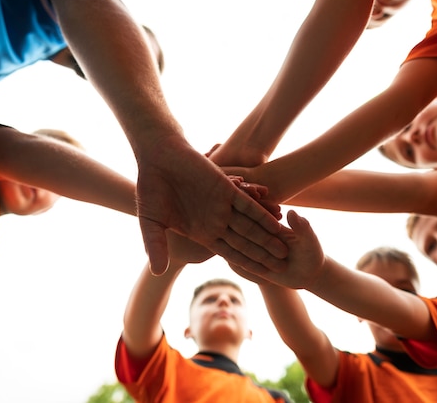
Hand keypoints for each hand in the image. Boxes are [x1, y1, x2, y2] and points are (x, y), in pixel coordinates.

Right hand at [135, 135, 287, 274]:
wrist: (158, 158)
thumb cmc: (151, 189)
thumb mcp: (150, 222)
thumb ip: (155, 246)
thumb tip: (158, 271)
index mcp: (202, 232)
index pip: (230, 254)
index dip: (246, 266)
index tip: (263, 278)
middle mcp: (217, 220)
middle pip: (246, 243)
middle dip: (264, 256)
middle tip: (283, 269)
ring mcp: (223, 205)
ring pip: (251, 225)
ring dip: (267, 237)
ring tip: (286, 250)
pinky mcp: (226, 188)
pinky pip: (247, 204)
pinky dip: (261, 214)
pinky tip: (275, 224)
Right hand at [229, 209, 324, 288]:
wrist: (307, 273)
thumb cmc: (311, 251)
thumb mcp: (308, 239)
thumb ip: (301, 226)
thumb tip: (292, 212)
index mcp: (268, 219)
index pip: (255, 208)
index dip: (250, 206)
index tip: (247, 204)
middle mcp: (255, 230)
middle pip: (239, 224)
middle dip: (236, 225)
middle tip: (228, 228)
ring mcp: (249, 246)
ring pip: (234, 243)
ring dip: (232, 245)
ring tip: (228, 251)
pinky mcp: (246, 261)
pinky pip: (237, 261)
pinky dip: (236, 262)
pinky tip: (234, 265)